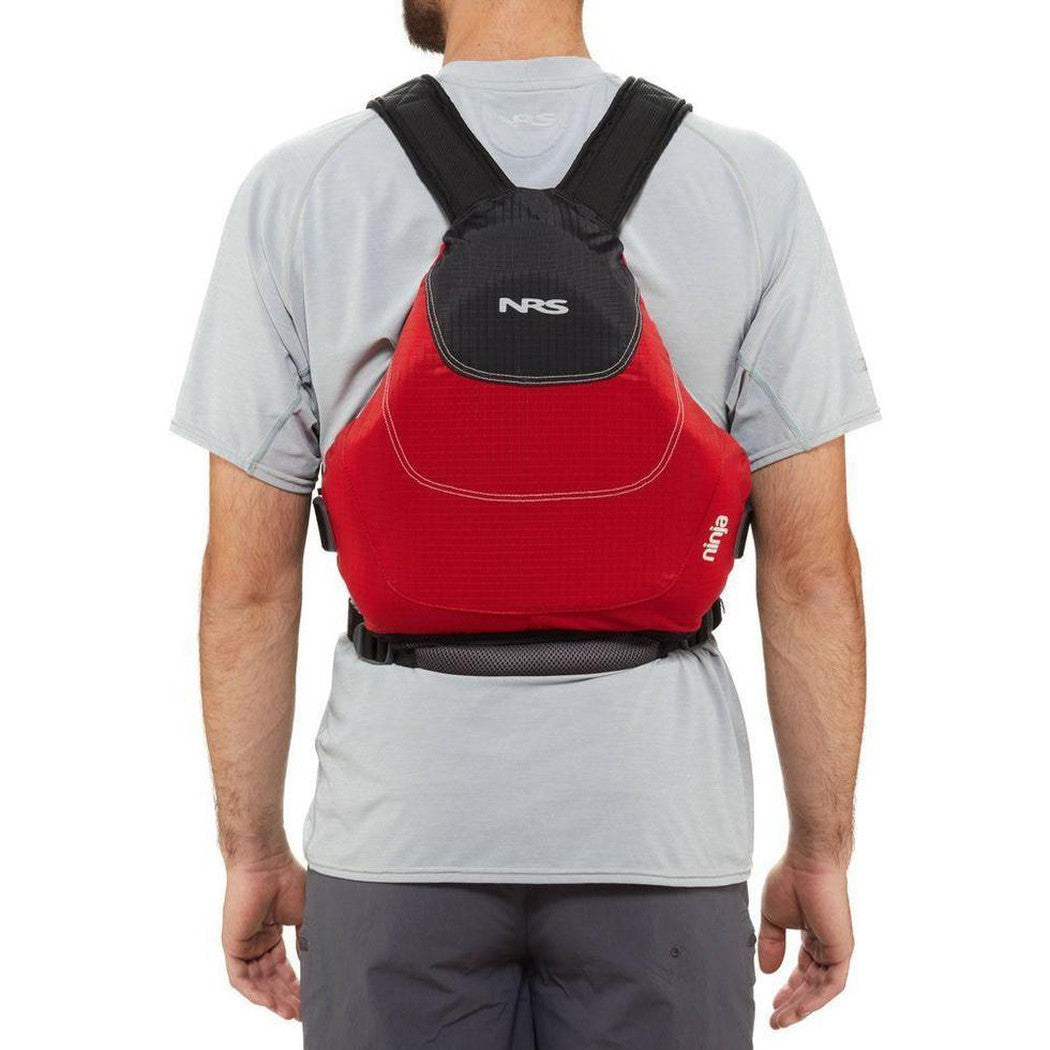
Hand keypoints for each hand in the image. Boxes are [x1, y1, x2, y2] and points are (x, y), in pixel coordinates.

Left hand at [222, 851, 305, 1019]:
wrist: (267, 863)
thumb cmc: (288, 880)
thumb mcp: (305, 915)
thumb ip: (307, 940)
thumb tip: (317, 965)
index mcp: (273, 933)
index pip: (283, 967)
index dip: (296, 984)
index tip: (310, 999)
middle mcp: (258, 941)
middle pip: (271, 978)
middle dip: (287, 996)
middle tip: (303, 1012)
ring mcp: (245, 944)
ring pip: (258, 982)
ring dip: (273, 998)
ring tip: (291, 1012)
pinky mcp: (233, 946)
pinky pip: (240, 978)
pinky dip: (255, 992)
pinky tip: (272, 1003)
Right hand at [758, 853, 853, 1029]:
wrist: (807, 862)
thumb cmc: (790, 879)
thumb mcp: (772, 917)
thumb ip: (770, 944)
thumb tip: (766, 971)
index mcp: (812, 936)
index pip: (803, 971)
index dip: (788, 988)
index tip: (772, 1003)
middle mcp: (826, 945)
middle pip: (810, 984)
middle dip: (792, 1003)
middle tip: (775, 1020)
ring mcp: (836, 949)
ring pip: (820, 989)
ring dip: (801, 1007)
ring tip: (781, 1020)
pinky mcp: (842, 951)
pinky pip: (831, 985)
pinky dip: (815, 999)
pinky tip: (798, 1009)